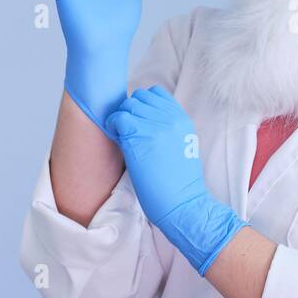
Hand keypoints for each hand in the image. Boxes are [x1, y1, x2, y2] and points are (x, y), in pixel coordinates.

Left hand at [106, 87, 246, 274]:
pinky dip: (113, 127)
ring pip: (127, 106)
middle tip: (128, 133)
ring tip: (123, 138)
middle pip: (138, 97)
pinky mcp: (140, 138)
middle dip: (130, 112)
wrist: (184, 204)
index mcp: (182, 119)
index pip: (155, 93)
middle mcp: (170, 118)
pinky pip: (118, 119)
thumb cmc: (180, 184)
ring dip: (121, 120)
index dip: (142, 105)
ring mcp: (155, 126)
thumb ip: (168, 129)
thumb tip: (143, 121)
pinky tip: (118, 142)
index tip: (139, 122)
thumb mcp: (183, 146)